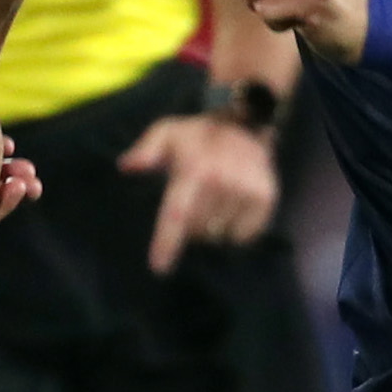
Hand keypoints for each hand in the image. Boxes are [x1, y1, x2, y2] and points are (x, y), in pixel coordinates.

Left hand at [118, 112, 280, 271]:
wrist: (246, 124)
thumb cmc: (199, 134)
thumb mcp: (167, 131)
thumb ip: (145, 150)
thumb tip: (126, 166)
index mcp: (194, 170)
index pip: (177, 214)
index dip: (167, 243)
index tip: (159, 268)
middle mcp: (221, 183)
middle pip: (197, 231)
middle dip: (190, 226)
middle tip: (194, 203)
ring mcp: (246, 192)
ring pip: (220, 235)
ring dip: (213, 228)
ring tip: (215, 202)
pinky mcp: (265, 199)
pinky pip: (243, 235)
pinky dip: (235, 230)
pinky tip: (232, 208)